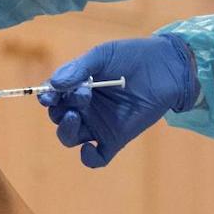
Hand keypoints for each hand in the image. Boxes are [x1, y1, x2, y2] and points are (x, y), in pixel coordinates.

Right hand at [39, 35, 198, 167]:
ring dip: (66, 130)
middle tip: (81, 96)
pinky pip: (97, 157)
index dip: (47, 97)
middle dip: (59, 110)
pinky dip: (88, 158)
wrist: (166, 66)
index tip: (49, 95)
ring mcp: (99, 124)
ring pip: (70, 137)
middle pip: (58, 117)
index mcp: (77, 86)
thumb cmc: (133, 56)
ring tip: (74, 117)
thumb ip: (78, 69)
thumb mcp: (102, 56)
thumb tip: (54, 85)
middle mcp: (84, 107)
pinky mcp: (116, 138)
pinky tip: (88, 147)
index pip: (53, 96)